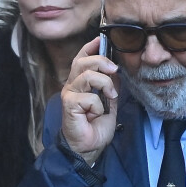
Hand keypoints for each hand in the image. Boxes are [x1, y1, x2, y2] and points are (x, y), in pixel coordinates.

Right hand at [61, 37, 118, 164]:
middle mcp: (72, 85)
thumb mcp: (109, 101)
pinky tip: (97, 114)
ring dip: (104, 84)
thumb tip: (116, 70)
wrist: (89, 147)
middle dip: (101, 61)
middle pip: (83, 62)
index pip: (82, 57)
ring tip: (110, 96)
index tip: (102, 39)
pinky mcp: (69, 105)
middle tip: (114, 70)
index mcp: (81, 82)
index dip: (91, 47)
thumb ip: (111, 85)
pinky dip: (98, 105)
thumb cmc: (96, 126)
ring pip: (87, 76)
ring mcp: (70, 94)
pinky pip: (88, 97)